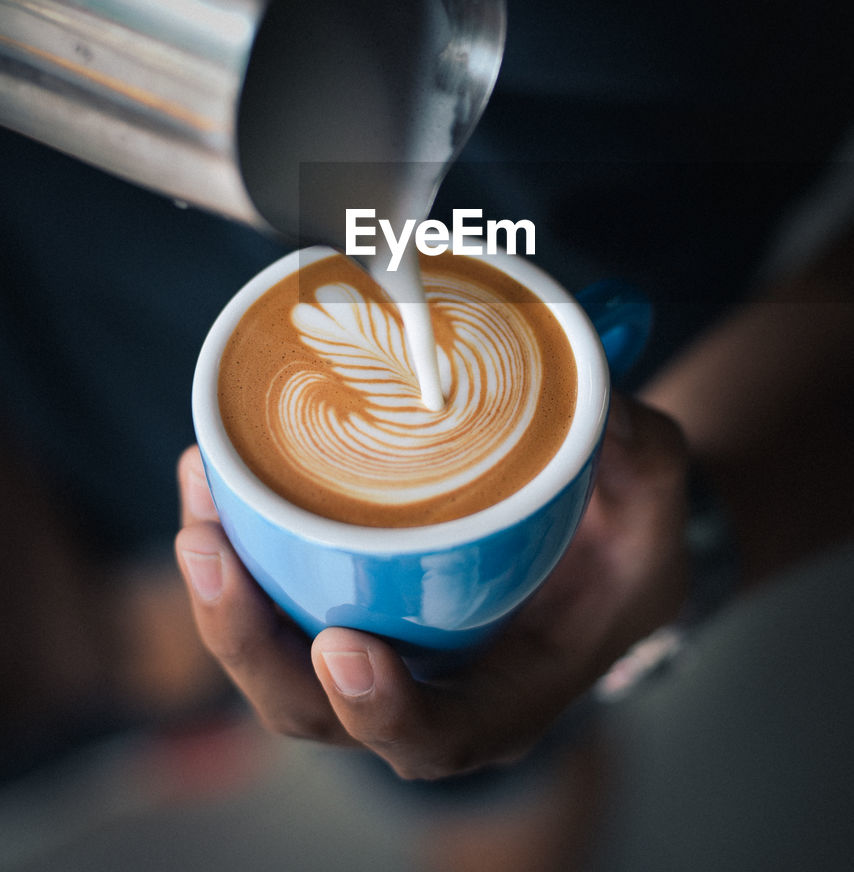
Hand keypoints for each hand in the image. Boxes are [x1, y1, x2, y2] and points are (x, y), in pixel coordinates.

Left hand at [174, 395, 687, 780]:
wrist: (604, 540)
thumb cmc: (630, 535)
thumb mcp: (656, 494)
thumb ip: (638, 452)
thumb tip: (595, 397)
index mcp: (512, 690)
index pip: (440, 738)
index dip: (386, 711)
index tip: (344, 646)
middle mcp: (433, 688)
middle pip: (317, 708)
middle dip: (248, 641)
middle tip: (213, 549)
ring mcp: (384, 649)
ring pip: (276, 660)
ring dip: (219, 593)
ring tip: (199, 497)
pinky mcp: (351, 602)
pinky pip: (274, 601)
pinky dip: (235, 551)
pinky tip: (212, 479)